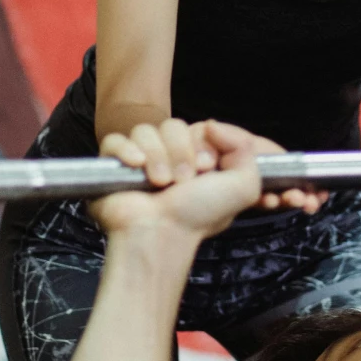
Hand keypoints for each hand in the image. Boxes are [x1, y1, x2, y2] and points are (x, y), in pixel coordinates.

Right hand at [92, 120, 319, 242]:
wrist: (161, 235)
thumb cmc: (199, 216)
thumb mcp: (244, 186)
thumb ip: (245, 148)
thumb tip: (212, 125)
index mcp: (197, 158)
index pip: (199, 127)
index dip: (204, 143)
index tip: (207, 166)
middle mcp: (169, 156)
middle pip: (173, 125)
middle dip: (181, 152)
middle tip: (184, 180)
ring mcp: (140, 159)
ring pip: (145, 130)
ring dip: (157, 156)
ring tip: (161, 183)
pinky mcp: (114, 166)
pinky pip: (114, 140)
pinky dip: (126, 150)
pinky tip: (136, 166)